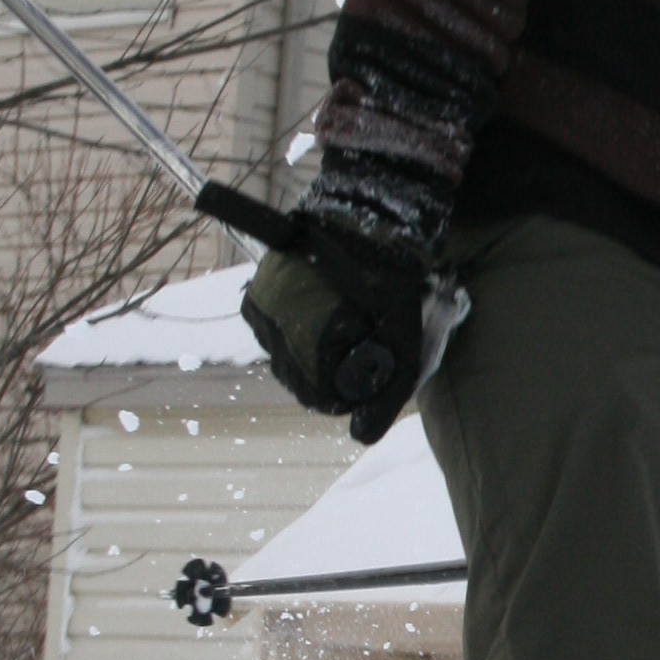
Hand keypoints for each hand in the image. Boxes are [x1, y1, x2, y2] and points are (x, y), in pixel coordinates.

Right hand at [241, 221, 432, 443]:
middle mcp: (277, 328)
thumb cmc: (396, 284)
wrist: (370, 221)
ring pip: (285, 356)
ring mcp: (262, 310)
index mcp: (312, 344)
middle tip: (360, 342)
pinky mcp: (256, 295)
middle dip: (329, 371)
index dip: (350, 390)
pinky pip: (273, 332)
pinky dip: (295, 331)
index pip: (321, 398)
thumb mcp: (403, 346)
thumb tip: (361, 438)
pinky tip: (322, 312)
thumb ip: (384, 398)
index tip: (370, 365)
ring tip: (344, 322)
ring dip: (310, 350)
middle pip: (299, 379)